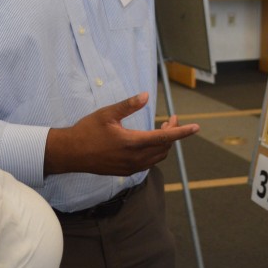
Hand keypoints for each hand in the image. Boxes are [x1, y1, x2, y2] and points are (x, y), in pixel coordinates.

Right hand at [43, 92, 199, 175]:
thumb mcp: (107, 113)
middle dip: (172, 134)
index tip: (196, 128)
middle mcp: (134, 158)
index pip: (164, 137)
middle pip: (164, 148)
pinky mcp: (125, 172)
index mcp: (132, 143)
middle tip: (170, 120)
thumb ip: (128, 105)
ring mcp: (130, 168)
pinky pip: (148, 163)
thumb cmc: (87, 130)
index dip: (182, 132)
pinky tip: (148, 143)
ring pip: (157, 157)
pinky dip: (154, 153)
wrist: (71, 154)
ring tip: (161, 129)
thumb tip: (146, 95)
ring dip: (164, 144)